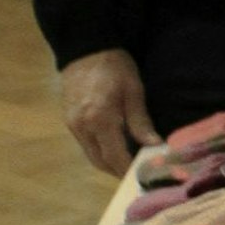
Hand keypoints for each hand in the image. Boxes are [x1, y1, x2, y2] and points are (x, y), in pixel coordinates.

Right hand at [61, 48, 157, 175]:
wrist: (85, 48)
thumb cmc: (114, 66)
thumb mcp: (133, 90)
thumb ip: (141, 121)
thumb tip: (155, 145)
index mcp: (100, 120)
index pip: (115, 156)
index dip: (128, 170)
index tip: (144, 177)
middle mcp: (82, 127)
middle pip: (100, 162)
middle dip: (118, 171)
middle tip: (138, 172)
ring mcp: (72, 125)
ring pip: (91, 156)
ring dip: (108, 162)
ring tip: (129, 162)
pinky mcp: (69, 121)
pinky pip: (85, 145)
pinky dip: (100, 151)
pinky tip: (114, 146)